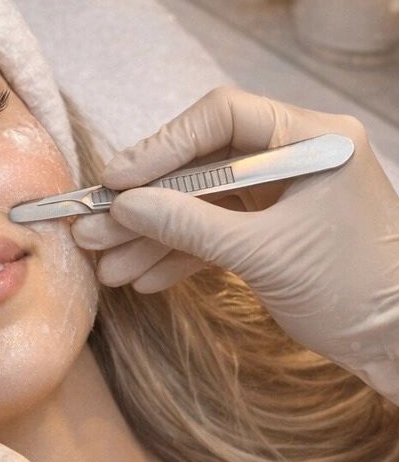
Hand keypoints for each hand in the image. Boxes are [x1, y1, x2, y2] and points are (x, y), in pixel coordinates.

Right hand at [73, 86, 398, 401]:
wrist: (397, 343)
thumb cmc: (353, 288)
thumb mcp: (263, 253)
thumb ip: (189, 224)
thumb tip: (122, 204)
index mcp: (311, 138)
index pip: (220, 117)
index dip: (161, 146)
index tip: (117, 181)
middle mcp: (292, 156)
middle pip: (199, 164)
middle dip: (145, 203)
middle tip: (93, 226)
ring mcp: (278, 194)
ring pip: (199, 203)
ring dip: (151, 235)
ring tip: (106, 264)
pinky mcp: (268, 229)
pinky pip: (212, 232)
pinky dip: (177, 254)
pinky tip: (141, 278)